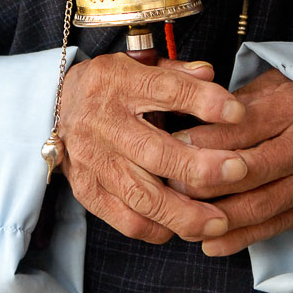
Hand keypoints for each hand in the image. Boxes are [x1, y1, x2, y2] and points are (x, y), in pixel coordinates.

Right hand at [56, 53, 247, 244]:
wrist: (54, 104)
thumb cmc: (109, 84)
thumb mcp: (137, 64)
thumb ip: (175, 72)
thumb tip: (211, 75)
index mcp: (120, 82)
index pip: (165, 90)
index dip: (204, 102)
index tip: (238, 113)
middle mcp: (103, 122)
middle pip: (155, 151)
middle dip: (201, 166)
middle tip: (239, 171)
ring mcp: (92, 159)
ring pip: (140, 194)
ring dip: (184, 212)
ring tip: (220, 220)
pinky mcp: (86, 189)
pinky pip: (123, 218)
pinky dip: (156, 228)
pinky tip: (182, 228)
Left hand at [169, 67, 292, 255]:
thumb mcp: (277, 82)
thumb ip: (239, 99)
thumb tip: (192, 113)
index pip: (242, 126)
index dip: (204, 137)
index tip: (170, 142)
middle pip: (247, 169)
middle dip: (203, 180)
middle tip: (168, 183)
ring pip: (258, 204)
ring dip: (215, 215)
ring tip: (180, 217)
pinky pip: (273, 227)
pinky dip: (240, 238)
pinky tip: (209, 242)